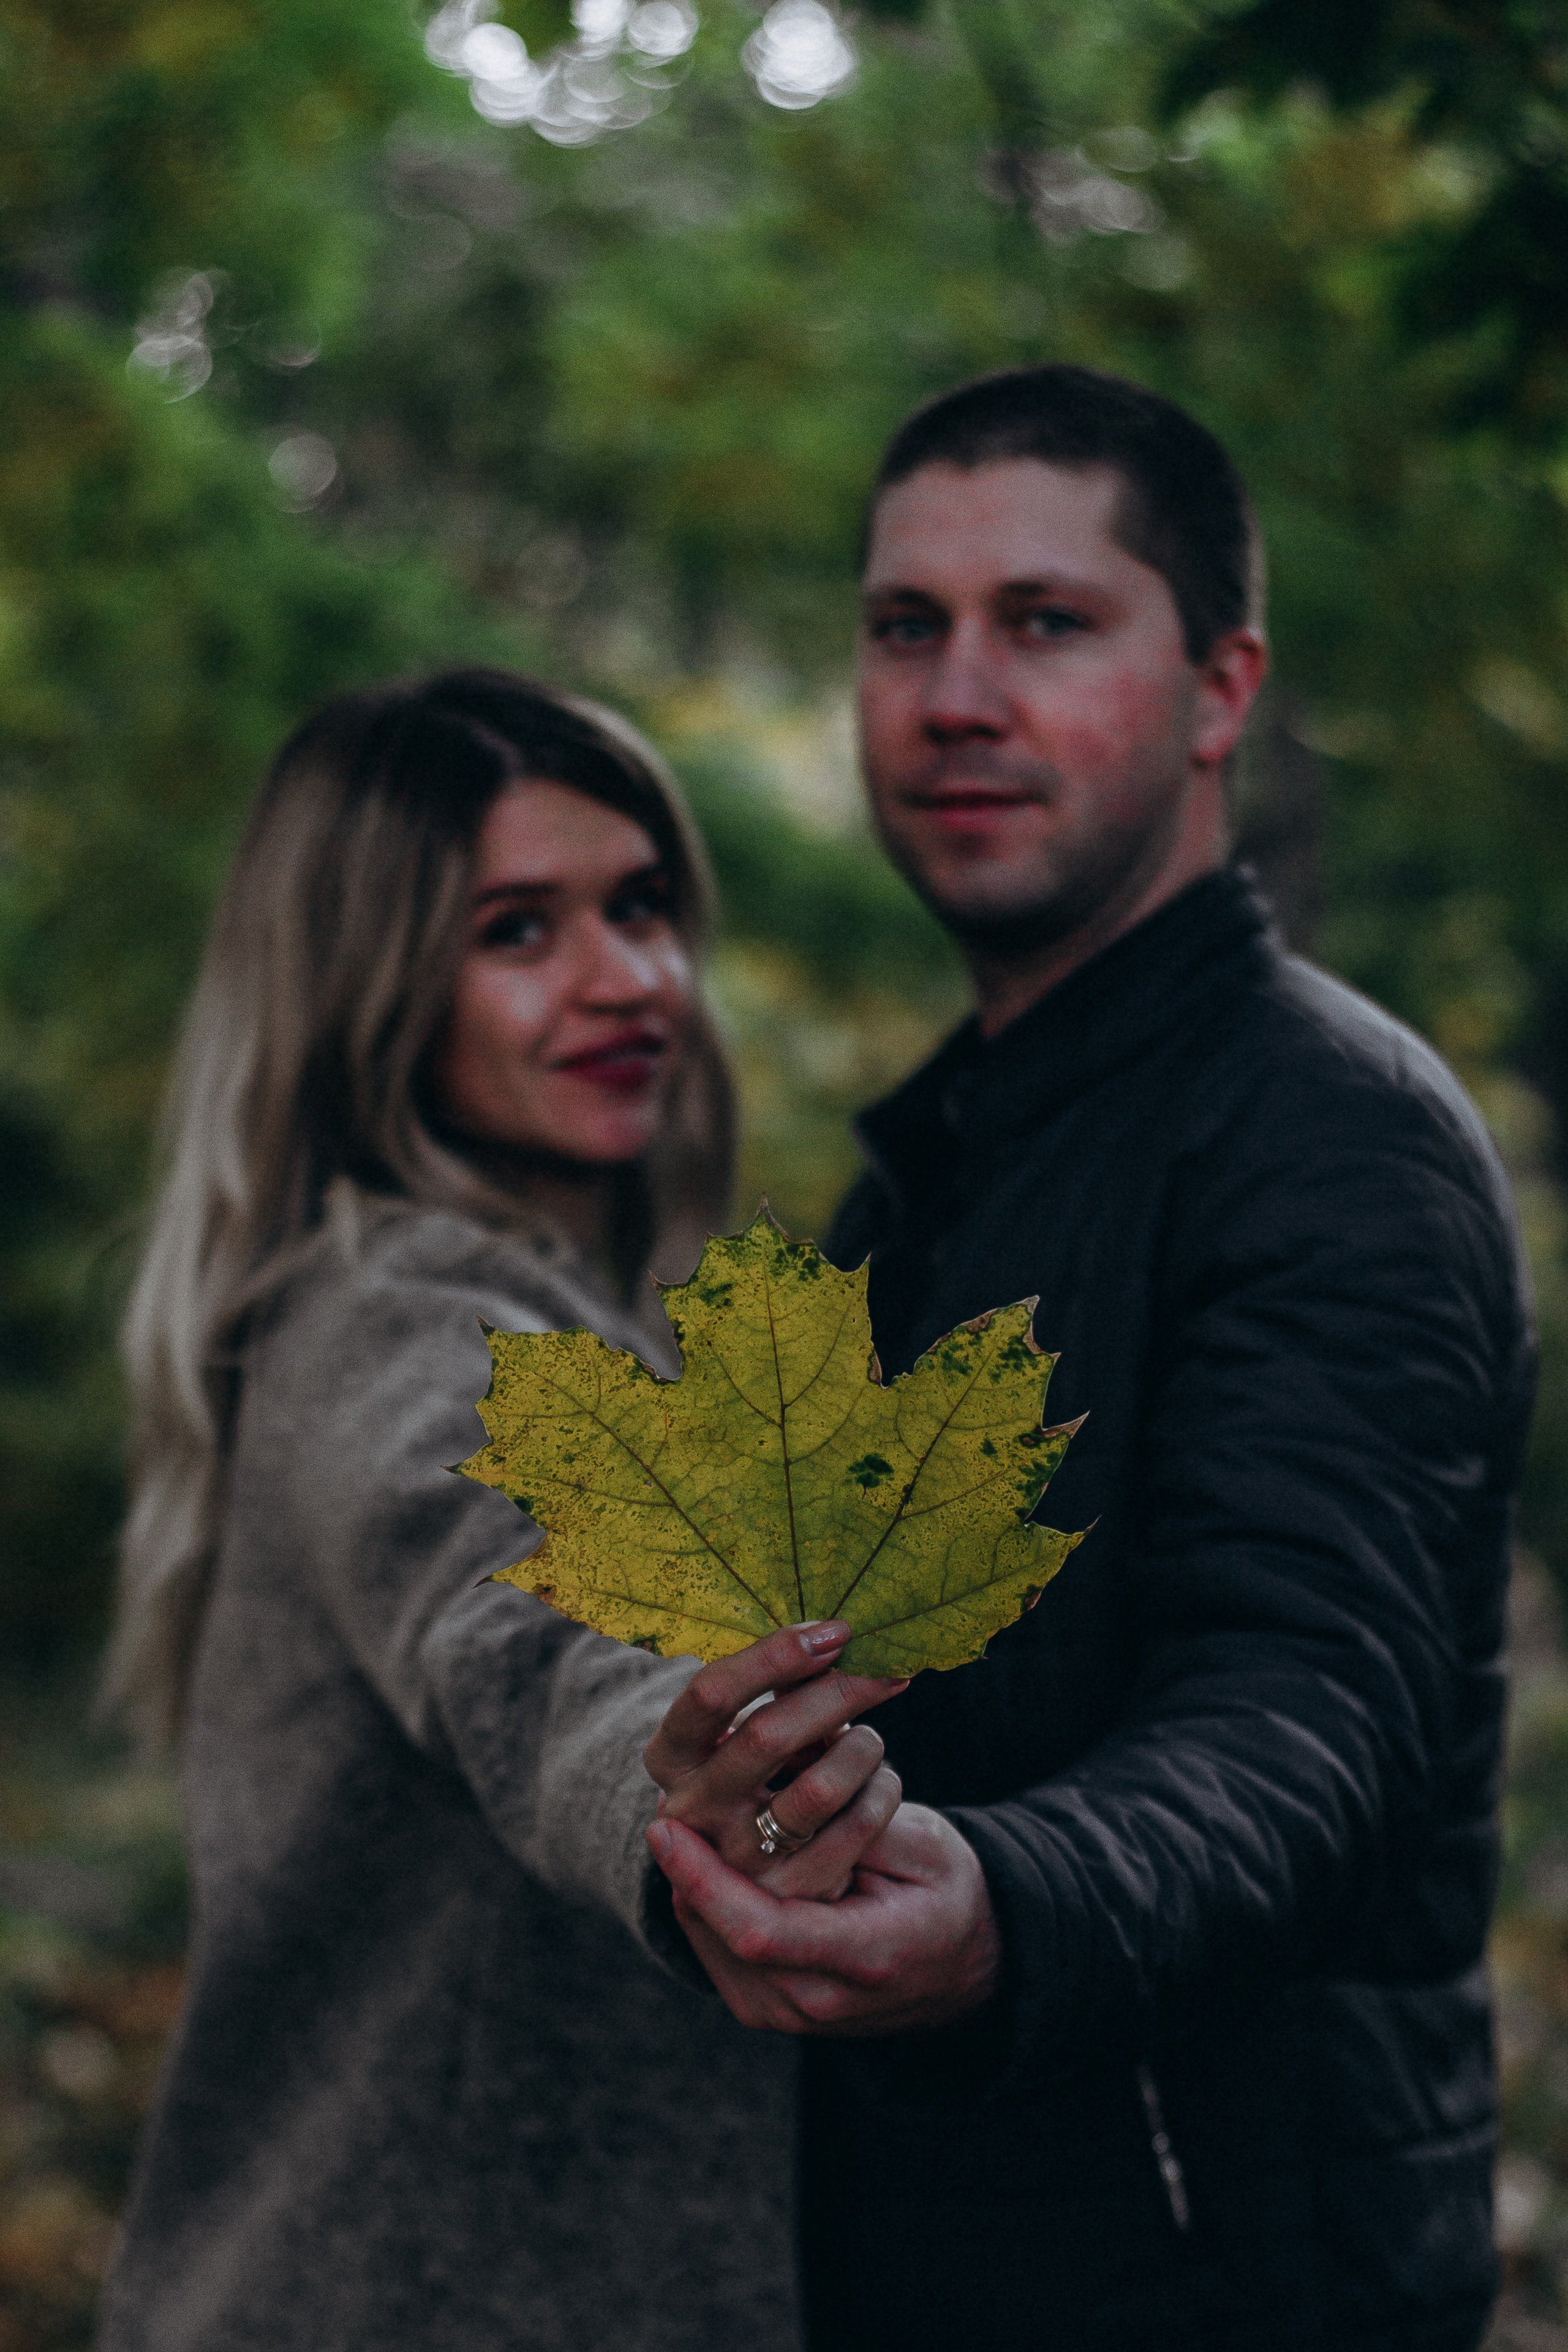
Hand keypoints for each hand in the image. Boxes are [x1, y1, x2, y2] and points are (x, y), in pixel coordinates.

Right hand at [643, 1620, 906, 1900]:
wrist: (751, 1874)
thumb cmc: (757, 1770)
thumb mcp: (748, 1728)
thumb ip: (778, 1689)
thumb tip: (832, 1638)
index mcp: (669, 1754)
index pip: (710, 1693)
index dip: (775, 1656)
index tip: (836, 1633)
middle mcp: (690, 1808)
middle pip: (768, 1735)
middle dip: (837, 1693)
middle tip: (886, 1670)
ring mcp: (734, 1857)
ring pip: (818, 1789)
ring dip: (861, 1749)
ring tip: (872, 1739)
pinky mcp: (784, 1894)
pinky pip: (853, 1830)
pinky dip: (879, 1793)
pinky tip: (883, 1780)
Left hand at [646, 1800, 1001, 2035]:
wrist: (963, 1968)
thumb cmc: (946, 1892)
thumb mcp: (924, 1845)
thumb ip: (853, 1826)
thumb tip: (774, 1791)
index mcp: (864, 1959)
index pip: (761, 1931)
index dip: (705, 1879)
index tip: (663, 1826)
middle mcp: (814, 2003)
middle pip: (718, 1931)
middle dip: (686, 1864)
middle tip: (670, 1799)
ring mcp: (785, 2014)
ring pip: (706, 1939)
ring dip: (689, 1878)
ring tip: (683, 1818)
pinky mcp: (765, 2007)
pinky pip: (714, 1947)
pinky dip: (703, 1898)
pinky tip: (702, 1854)